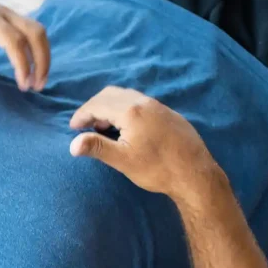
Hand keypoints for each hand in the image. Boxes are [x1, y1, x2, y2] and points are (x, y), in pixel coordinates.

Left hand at [0, 0, 49, 91]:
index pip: (13, 38)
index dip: (22, 62)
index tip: (23, 85)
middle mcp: (2, 13)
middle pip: (35, 32)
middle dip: (41, 59)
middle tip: (37, 87)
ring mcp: (8, 16)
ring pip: (37, 32)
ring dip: (42, 57)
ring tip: (37, 85)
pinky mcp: (10, 22)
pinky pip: (31, 35)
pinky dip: (37, 53)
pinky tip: (31, 73)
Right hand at [69, 86, 224, 196]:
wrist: (194, 173)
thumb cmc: (156, 168)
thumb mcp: (123, 160)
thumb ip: (96, 147)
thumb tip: (72, 144)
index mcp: (131, 111)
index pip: (98, 104)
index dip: (82, 115)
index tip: (72, 128)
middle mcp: (144, 102)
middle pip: (111, 94)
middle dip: (94, 107)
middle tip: (86, 126)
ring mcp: (158, 106)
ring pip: (126, 96)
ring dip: (109, 107)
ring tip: (103, 127)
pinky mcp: (168, 113)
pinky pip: (139, 102)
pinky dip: (124, 109)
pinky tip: (126, 128)